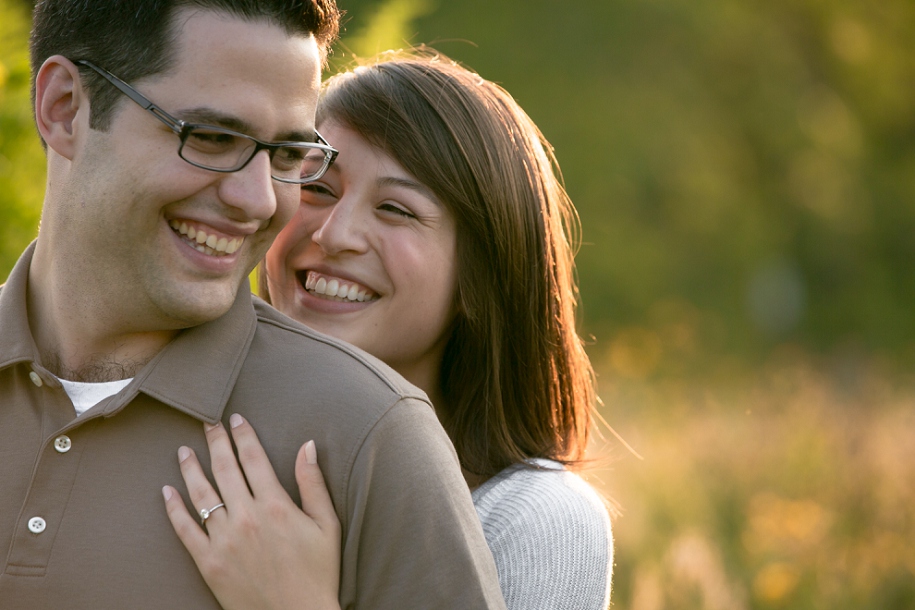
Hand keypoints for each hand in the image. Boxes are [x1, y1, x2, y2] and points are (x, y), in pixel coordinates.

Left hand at [162, 413, 340, 609]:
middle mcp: (246, 517)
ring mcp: (224, 540)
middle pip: (225, 469)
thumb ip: (313, 483)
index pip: (254, 458)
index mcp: (275, 505)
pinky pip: (185, 530)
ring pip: (201, 495)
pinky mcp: (209, 562)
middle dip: (215, 441)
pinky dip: (173, 509)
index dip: (243, 435)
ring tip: (183, 450)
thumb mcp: (327, 524)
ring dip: (191, 468)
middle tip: (206, 422)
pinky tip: (167, 491)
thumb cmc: (318, 571)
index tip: (236, 418)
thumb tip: (308, 444)